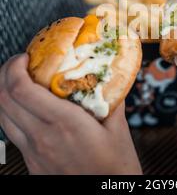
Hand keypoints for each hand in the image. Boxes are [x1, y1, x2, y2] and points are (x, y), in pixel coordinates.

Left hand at [0, 54, 141, 173]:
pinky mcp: (31, 162)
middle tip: (19, 64)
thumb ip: (112, 98)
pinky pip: (10, 132)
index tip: (25, 56)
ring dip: (4, 93)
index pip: (22, 90)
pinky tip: (26, 107)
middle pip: (3, 99)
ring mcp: (33, 152)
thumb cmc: (115, 167)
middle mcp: (42, 138)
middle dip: (4, 74)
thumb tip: (109, 77)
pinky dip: (10, 112)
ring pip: (1, 116)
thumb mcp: (118, 128)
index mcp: (64, 124)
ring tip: (19, 81)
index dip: (14, 68)